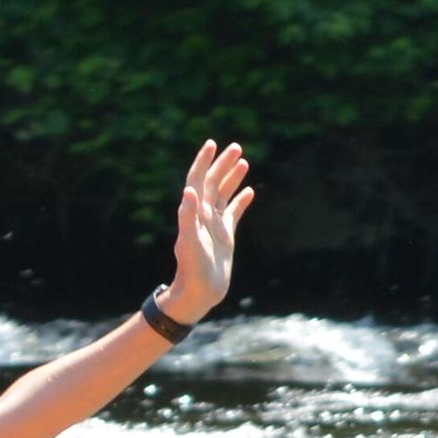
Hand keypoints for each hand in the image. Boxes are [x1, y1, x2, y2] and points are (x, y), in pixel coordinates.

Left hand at [160, 140, 254, 322]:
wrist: (198, 293)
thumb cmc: (192, 270)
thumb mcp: (189, 243)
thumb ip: (188, 217)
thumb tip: (189, 191)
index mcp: (193, 214)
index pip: (197, 182)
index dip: (203, 162)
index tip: (211, 144)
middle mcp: (202, 217)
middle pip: (212, 184)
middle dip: (222, 165)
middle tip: (235, 147)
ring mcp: (214, 226)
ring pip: (223, 195)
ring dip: (232, 178)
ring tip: (243, 161)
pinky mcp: (225, 237)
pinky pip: (233, 214)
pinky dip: (240, 201)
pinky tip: (249, 191)